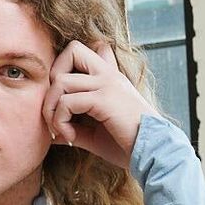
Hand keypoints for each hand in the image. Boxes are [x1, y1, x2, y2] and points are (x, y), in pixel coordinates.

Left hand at [43, 37, 146, 173]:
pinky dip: (60, 121)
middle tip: (54, 109)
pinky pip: (66, 102)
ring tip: (59, 129)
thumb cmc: (127, 146)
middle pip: (72, 49)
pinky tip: (69, 137)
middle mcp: (110, 76)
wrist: (153, 154)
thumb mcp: (96, 134)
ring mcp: (108, 84)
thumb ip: (74, 129)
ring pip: (60, 80)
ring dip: (50, 108)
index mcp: (111, 79)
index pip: (92, 49)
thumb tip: (51, 135)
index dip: (70, 66)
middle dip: (52, 77)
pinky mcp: (104, 99)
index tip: (66, 98)